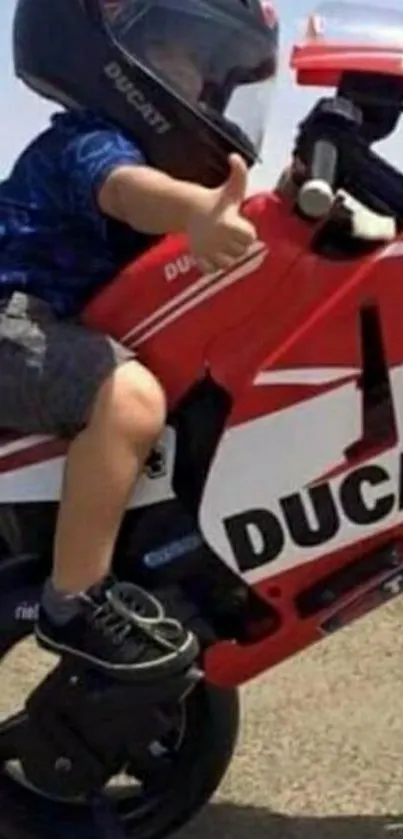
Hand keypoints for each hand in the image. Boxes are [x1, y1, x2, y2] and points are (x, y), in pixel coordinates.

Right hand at [187, 154, 256, 273]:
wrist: (188, 209)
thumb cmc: (216, 201)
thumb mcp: (231, 188)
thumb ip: (238, 173)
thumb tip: (234, 156)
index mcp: (229, 222)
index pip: (249, 237)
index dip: (247, 232)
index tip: (240, 226)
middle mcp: (219, 239)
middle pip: (240, 252)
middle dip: (238, 245)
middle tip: (231, 236)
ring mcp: (208, 250)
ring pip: (227, 264)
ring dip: (227, 257)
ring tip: (223, 246)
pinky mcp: (199, 258)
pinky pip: (210, 270)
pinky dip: (212, 266)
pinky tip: (212, 255)